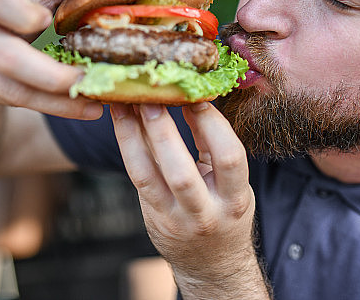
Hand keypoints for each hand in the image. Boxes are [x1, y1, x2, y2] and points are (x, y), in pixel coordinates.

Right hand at [0, 0, 128, 118]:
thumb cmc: (11, 9)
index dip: (20, 12)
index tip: (46, 20)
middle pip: (8, 56)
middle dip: (51, 74)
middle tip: (88, 79)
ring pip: (13, 89)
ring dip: (57, 100)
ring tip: (94, 100)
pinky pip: (14, 103)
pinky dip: (51, 106)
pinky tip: (80, 106)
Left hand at [110, 102, 270, 298]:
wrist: (212, 264)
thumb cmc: (225, 212)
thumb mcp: (233, 184)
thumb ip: (214, 146)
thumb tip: (194, 99)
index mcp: (235, 200)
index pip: (229, 158)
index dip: (213, 124)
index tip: (197, 96)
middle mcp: (205, 213)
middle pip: (181, 172)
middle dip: (163, 131)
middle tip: (151, 97)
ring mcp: (175, 219)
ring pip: (149, 176)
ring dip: (134, 136)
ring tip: (127, 104)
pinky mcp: (153, 218)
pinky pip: (136, 179)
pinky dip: (128, 146)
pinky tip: (124, 123)